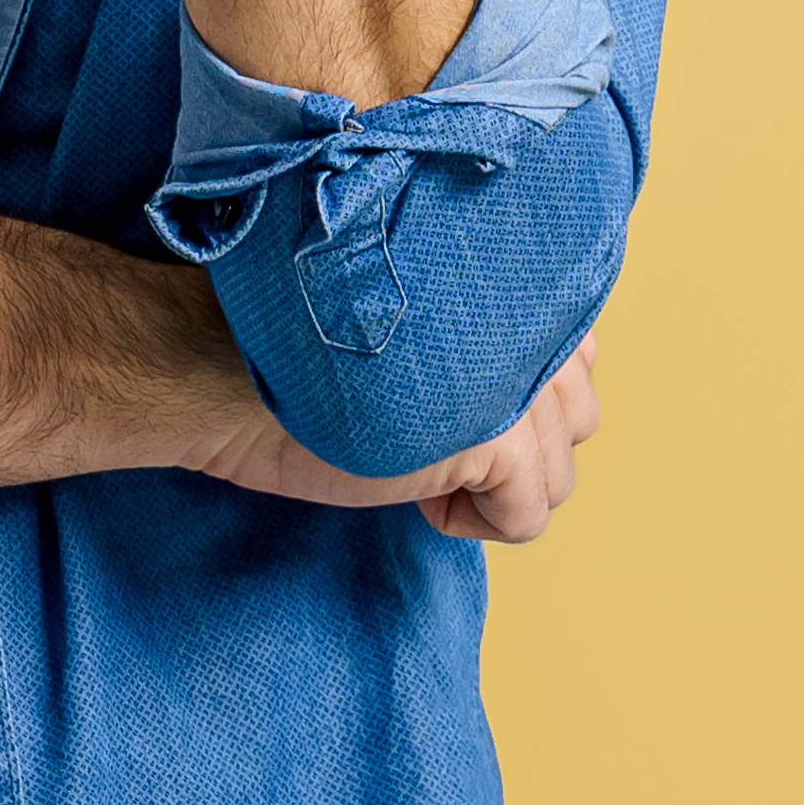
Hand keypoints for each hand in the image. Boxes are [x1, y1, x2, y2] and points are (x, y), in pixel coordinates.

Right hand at [199, 343, 605, 545]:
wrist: (225, 369)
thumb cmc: (302, 346)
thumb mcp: (416, 327)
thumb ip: (487, 334)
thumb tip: (539, 388)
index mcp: (518, 281)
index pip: (578, 361)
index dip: (510, 396)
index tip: (438, 394)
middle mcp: (537, 323)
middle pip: (576, 421)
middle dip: (509, 446)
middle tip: (424, 432)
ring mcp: (525, 383)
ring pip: (556, 477)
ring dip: (489, 487)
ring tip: (415, 457)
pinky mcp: (502, 440)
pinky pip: (527, 518)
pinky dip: (467, 523)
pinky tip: (411, 491)